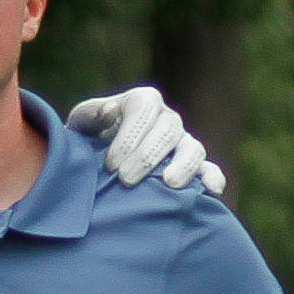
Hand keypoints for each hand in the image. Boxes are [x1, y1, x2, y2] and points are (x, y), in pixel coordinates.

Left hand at [65, 84, 226, 196]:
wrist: (98, 165)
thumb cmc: (88, 141)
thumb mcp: (81, 125)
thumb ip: (90, 115)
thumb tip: (110, 111)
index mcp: (142, 102)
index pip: (144, 109)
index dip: (130, 136)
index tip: (111, 164)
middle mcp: (167, 119)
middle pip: (168, 130)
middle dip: (148, 156)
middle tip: (126, 180)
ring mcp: (183, 143)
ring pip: (193, 148)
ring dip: (183, 165)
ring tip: (169, 184)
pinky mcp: (194, 167)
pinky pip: (210, 169)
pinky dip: (213, 178)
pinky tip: (211, 192)